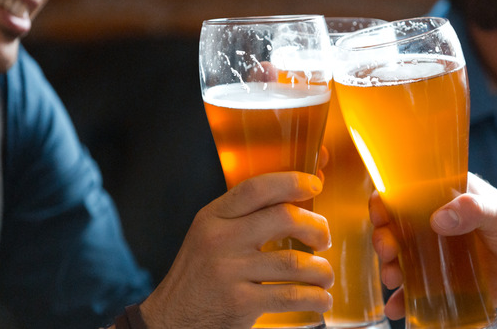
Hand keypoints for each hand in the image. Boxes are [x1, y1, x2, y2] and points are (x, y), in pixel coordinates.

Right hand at [141, 172, 333, 328]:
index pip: (257, 188)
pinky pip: (290, 295)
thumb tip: (295, 202)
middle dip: (316, 227)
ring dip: (320, 269)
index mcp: (213, 217)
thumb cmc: (200, 275)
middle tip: (324, 239)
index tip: (315, 184)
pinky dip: (314, 297)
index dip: (291, 181)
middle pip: (284, 218)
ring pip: (293, 261)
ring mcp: (229, 271)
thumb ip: (244, 218)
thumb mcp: (210, 236)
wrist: (171, 319)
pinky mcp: (240, 303)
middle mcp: (220, 240)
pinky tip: (321, 298)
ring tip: (325, 275)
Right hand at [369, 172, 496, 318]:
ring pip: (400, 258)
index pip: (406, 191)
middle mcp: (433, 222)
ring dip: (389, 266)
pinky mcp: (441, 281)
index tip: (380, 211)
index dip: (387, 200)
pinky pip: (414, 290)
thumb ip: (474, 210)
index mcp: (445, 196)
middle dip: (384, 238)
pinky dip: (402, 299)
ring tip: (391, 277)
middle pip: (395, 226)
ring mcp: (435, 253)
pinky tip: (396, 307)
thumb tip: (439, 218)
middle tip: (387, 249)